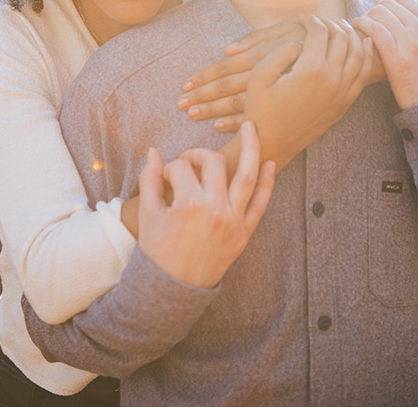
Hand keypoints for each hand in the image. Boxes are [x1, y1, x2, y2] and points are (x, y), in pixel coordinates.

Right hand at [137, 121, 274, 288]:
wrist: (171, 289)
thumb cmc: (156, 252)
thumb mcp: (147, 215)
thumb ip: (149, 180)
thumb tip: (154, 151)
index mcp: (188, 204)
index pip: (181, 168)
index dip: (170, 168)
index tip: (165, 177)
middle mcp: (215, 209)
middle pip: (213, 164)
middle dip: (199, 155)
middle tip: (190, 159)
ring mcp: (233, 220)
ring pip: (247, 175)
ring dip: (252, 147)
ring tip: (252, 127)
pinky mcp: (244, 232)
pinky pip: (261, 203)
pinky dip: (268, 182)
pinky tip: (270, 162)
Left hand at [177, 21, 305, 132]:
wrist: (344, 63)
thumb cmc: (312, 43)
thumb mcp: (288, 35)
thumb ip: (259, 40)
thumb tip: (227, 51)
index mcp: (266, 59)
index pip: (227, 69)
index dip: (205, 77)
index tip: (185, 86)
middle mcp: (269, 79)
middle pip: (228, 90)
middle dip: (203, 98)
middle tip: (181, 105)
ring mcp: (277, 96)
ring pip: (239, 105)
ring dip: (215, 110)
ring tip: (192, 114)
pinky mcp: (285, 107)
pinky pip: (257, 116)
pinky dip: (235, 120)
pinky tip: (219, 126)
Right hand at [244, 16, 373, 169]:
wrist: (272, 146)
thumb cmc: (260, 111)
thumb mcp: (258, 78)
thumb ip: (280, 51)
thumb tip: (301, 40)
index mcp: (311, 71)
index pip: (319, 33)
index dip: (311, 20)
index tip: (303, 17)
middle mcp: (332, 81)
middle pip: (341, 39)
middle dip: (331, 24)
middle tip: (321, 20)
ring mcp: (342, 94)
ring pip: (357, 54)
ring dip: (350, 35)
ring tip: (340, 26)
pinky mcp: (345, 104)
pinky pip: (362, 75)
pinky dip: (365, 55)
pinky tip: (363, 43)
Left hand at [351, 0, 417, 109]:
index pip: (405, 1)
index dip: (389, 6)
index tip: (381, 15)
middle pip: (390, 5)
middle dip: (376, 11)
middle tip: (368, 21)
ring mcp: (411, 43)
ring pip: (380, 14)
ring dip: (366, 16)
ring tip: (360, 23)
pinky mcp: (396, 58)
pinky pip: (375, 29)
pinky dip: (361, 24)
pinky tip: (355, 27)